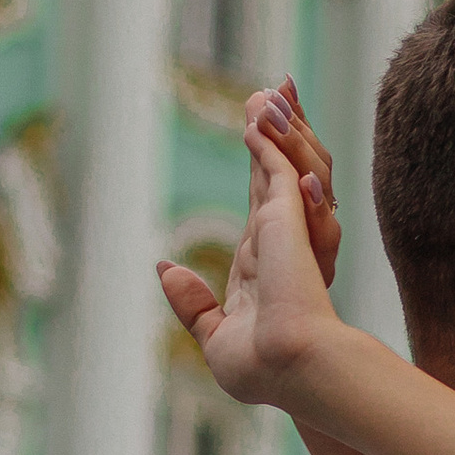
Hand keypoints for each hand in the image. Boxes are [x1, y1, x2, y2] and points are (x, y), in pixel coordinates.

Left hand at [157, 80, 345, 406]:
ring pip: (291, 159)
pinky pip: (280, 167)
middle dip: (282, 123)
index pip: (268, 192)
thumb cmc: (259, 368)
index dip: (268, 154)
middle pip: (283, 164)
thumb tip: (164, 270)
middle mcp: (282, 235)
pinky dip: (271, 140)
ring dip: (279, 122)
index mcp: (268, 258)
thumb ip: (193, 303)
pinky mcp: (288, 218)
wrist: (285, 369)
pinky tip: (257, 116)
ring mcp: (289, 224)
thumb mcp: (216, 334)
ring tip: (267, 90)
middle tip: (274, 86)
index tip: (265, 121)